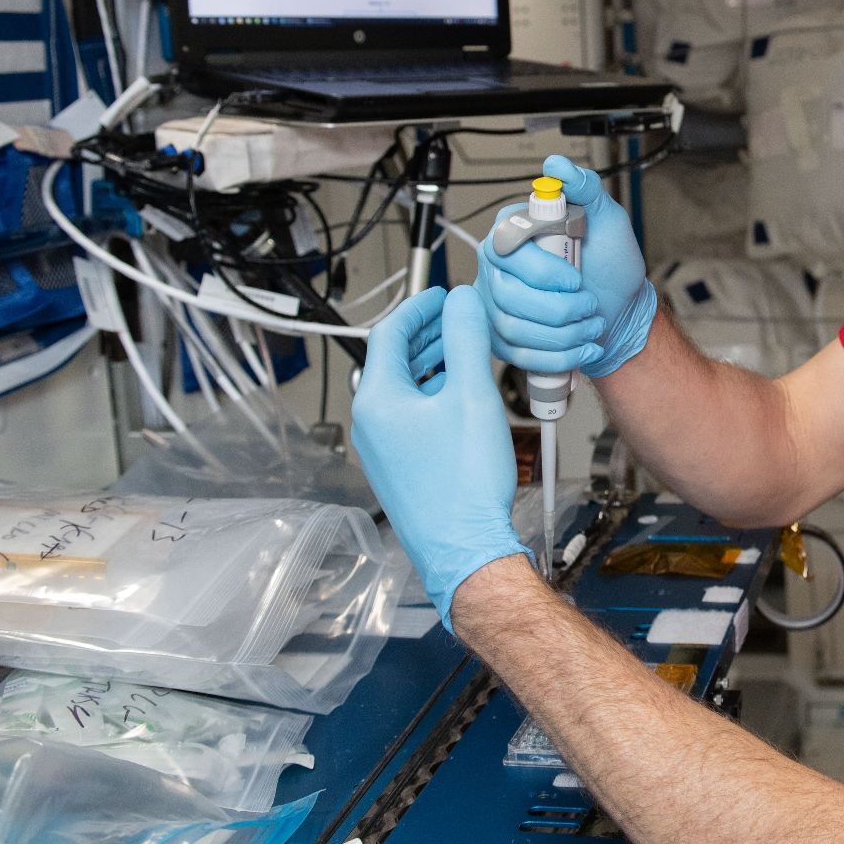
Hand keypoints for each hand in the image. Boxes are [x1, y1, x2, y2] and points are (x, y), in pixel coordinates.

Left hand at [351, 285, 528, 628]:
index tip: (443, 296)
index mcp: (377, 400)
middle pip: (395, 360)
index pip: (389, 333)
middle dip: (428, 334)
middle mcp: (371, 423)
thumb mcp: (472, 395)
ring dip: (434, 364)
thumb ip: (466, 339)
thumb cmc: (464, 485)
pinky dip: (434, 393)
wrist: (465, 548)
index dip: (419, 307)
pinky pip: (412, 416)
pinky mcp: (401, 467)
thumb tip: (462, 302)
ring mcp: (383, 448)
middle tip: (459, 319)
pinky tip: (464, 397)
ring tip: (468, 353)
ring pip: (405, 388)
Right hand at [477, 154, 657, 378]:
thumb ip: (585, 188)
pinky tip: (582, 347)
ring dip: (564, 333)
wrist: (621, 310)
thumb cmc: (611, 264)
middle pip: (508, 295)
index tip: (575, 279)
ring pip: (515, 328)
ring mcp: (495, 304)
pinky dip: (559, 356)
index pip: (506, 250)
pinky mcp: (503, 339)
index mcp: (514, 231)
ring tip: (590, 324)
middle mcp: (497, 267)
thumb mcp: (607, 218)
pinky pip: (519, 356)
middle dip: (560, 308)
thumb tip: (558, 165)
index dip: (542, 271)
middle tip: (590, 305)